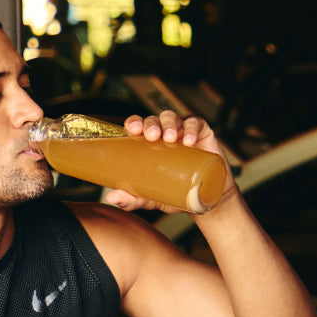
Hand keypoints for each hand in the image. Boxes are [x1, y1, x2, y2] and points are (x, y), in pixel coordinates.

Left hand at [102, 110, 236, 212]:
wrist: (205, 199)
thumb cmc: (175, 193)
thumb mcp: (152, 198)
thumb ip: (133, 198)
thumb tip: (111, 198)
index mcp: (148, 144)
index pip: (137, 126)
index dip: (134, 123)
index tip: (133, 129)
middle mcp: (163, 133)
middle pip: (153, 120)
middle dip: (151, 124)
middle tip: (152, 136)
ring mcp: (182, 131)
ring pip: (172, 117)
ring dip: (169, 124)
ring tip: (170, 138)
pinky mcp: (201, 132)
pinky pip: (195, 123)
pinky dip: (191, 128)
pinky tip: (190, 140)